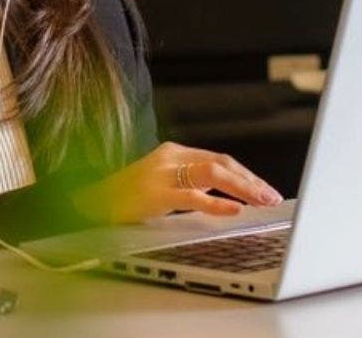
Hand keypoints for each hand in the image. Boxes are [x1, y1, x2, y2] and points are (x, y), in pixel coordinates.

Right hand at [70, 141, 283, 224]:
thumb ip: (190, 184)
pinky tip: (233, 210)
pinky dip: (216, 203)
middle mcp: (170, 157)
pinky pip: (192, 196)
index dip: (246, 175)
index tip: (265, 189)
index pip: (220, 159)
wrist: (88, 202)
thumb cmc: (126, 197)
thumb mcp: (162, 183)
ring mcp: (161, 174)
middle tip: (273, 197)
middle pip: (222, 163)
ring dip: (243, 188)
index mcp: (174, 152)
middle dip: (251, 181)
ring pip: (213, 174)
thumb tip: (226, 194)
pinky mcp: (153, 193)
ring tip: (262, 201)